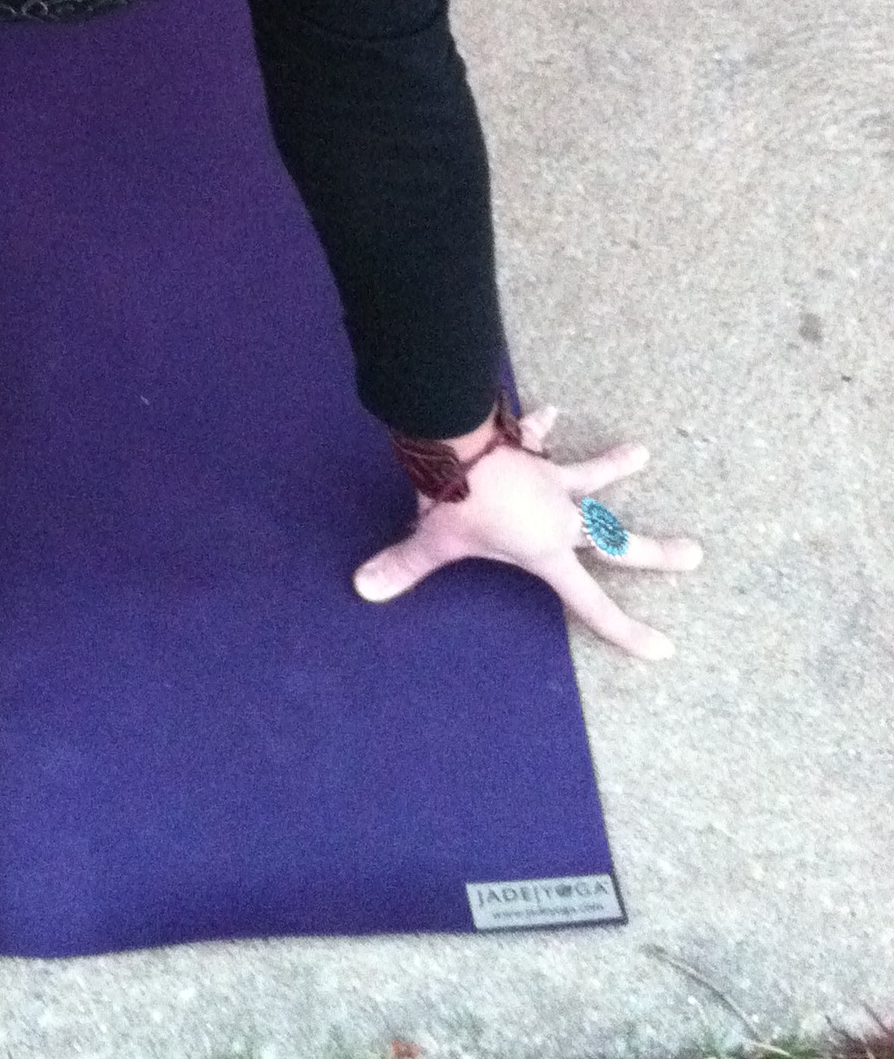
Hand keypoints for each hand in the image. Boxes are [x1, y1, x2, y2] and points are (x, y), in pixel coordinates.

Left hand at [353, 403, 702, 658]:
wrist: (458, 441)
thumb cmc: (454, 499)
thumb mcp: (432, 541)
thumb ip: (404, 567)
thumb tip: (364, 589)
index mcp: (545, 551)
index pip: (590, 603)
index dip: (626, 630)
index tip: (663, 648)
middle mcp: (559, 517)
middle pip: (617, 539)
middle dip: (657, 552)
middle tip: (695, 554)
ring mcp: (549, 479)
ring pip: (591, 476)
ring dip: (614, 465)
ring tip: (642, 450)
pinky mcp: (531, 448)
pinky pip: (541, 436)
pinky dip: (545, 425)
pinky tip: (552, 410)